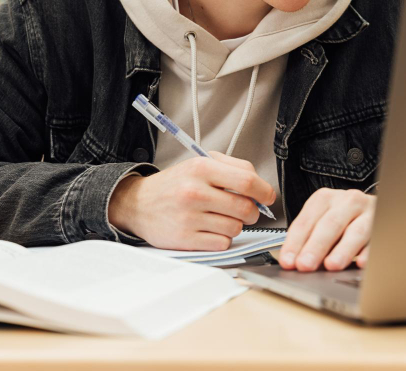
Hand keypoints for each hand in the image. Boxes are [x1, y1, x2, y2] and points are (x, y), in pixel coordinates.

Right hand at [108, 152, 275, 251]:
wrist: (138, 204)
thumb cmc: (175, 184)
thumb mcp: (200, 163)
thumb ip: (233, 168)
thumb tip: (261, 186)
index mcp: (201, 168)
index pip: (247, 181)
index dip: (265, 191)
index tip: (267, 197)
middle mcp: (195, 191)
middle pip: (246, 208)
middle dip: (252, 212)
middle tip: (245, 210)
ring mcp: (189, 217)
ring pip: (236, 228)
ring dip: (235, 225)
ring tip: (221, 217)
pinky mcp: (186, 239)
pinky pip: (222, 243)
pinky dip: (222, 238)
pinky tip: (210, 229)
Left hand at [278, 188, 374, 271]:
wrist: (376, 205)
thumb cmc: (344, 217)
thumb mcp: (322, 220)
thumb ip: (308, 238)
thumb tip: (294, 263)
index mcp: (325, 198)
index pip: (306, 221)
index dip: (295, 242)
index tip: (288, 262)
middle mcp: (347, 202)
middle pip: (330, 224)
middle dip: (316, 246)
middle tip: (305, 265)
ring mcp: (368, 212)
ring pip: (356, 230)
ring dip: (342, 250)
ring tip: (331, 266)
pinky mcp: (384, 224)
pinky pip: (377, 239)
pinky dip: (369, 252)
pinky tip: (361, 263)